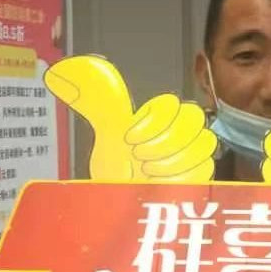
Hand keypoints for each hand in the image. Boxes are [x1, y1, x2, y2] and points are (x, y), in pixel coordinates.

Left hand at [44, 55, 216, 180]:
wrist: (119, 200)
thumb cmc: (115, 167)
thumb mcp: (106, 131)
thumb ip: (96, 100)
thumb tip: (65, 71)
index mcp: (158, 115)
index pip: (173, 103)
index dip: (152, 120)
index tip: (129, 138)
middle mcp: (179, 131)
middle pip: (193, 118)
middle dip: (162, 140)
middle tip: (138, 155)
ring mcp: (192, 153)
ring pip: (201, 143)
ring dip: (168, 161)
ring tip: (145, 172)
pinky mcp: (200, 176)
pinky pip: (205, 169)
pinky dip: (179, 176)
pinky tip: (159, 182)